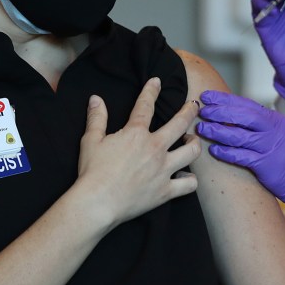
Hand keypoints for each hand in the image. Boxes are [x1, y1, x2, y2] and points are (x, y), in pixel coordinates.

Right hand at [75, 78, 202, 228]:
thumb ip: (97, 118)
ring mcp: (163, 170)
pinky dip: (190, 180)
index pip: (146, 106)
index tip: (157, 81)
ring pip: (191, 152)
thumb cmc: (92, 172)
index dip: (151, 91)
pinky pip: (189, 184)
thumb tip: (95, 99)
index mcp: (136, 134)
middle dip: (189, 111)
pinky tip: (186, 176)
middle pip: (180, 124)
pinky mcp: (166, 191)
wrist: (98, 202)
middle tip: (194, 105)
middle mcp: (155, 148)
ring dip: (194, 143)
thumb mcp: (90, 140)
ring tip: (191, 140)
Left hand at [196, 90, 284, 230]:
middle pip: (243, 116)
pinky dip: (227, 153)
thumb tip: (233, 116)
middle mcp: (272, 130)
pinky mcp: (267, 165)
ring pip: (240, 135)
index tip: (207, 96)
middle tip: (202, 111)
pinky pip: (243, 157)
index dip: (225, 99)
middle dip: (220, 111)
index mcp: (274, 120)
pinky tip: (214, 151)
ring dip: (218, 131)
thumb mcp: (278, 133)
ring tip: (202, 130)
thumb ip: (259, 124)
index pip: (246, 104)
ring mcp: (270, 147)